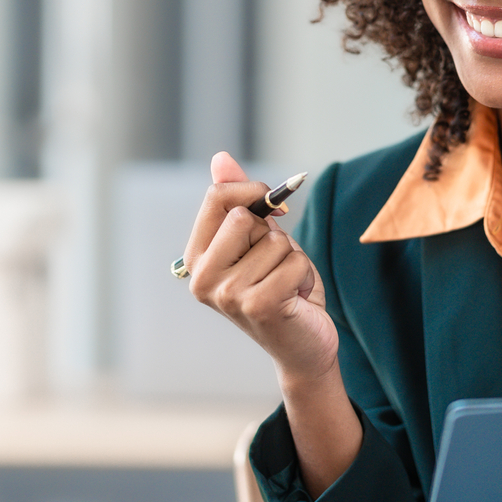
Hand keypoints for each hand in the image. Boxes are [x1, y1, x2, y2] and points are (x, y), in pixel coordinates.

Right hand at [184, 153, 358, 495]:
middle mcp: (202, 277)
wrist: (304, 345)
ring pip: (276, 242)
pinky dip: (305, 276)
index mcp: (197, 257)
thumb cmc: (281, 287)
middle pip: (245, 215)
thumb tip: (220, 157)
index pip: (217, 197)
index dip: (254, 191)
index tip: (276, 211)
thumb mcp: (260, 239)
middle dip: (274, 234)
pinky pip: (295, 262)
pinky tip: (295, 299)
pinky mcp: (256, 306)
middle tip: (276, 264)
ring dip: (293, 260)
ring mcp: (226, 294)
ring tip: (286, 286)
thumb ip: (240, 200)